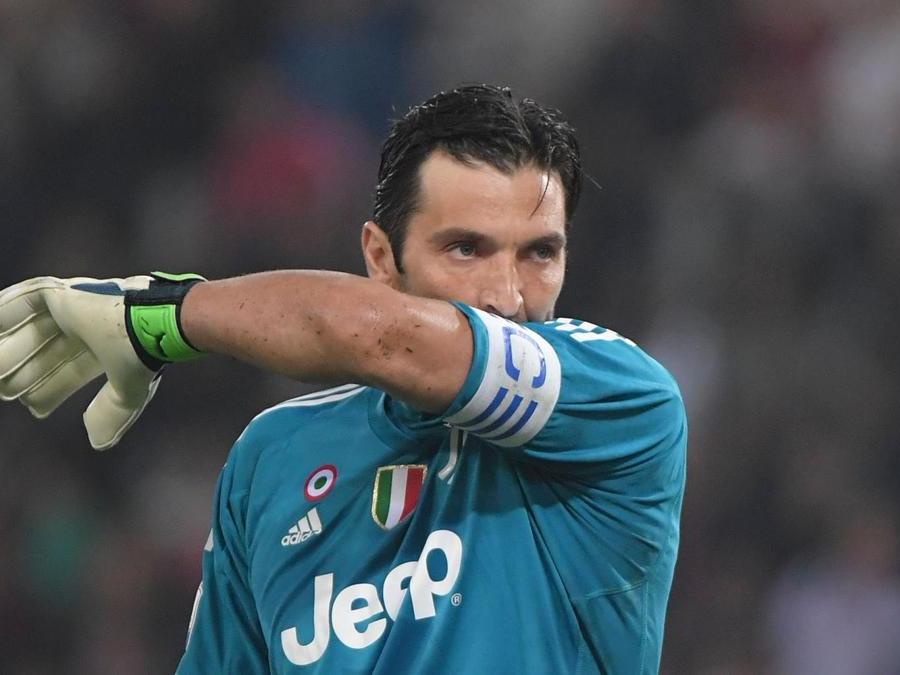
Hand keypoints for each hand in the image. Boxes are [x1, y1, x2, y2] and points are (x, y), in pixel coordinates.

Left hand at [0, 273, 203, 449]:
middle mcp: (88, 329)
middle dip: (27, 373)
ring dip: (12, 350)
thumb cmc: (142, 355)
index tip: (35, 408)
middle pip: (48, 353)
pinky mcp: (60, 294)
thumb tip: (98, 444)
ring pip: (32, 331)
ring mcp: (73, 310)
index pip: (73, 370)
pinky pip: (22, 303)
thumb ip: (112, 413)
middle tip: (7, 391)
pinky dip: (4, 314)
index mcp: (106, 350)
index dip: (53, 389)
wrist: (148, 323)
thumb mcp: (127, 391)